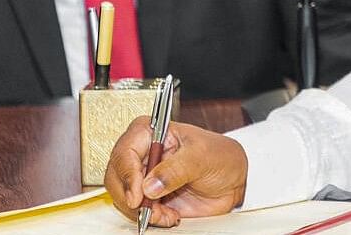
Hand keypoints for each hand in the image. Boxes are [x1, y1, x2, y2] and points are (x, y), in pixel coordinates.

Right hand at [105, 116, 248, 227]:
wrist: (233, 179)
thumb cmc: (221, 156)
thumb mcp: (202, 157)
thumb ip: (176, 169)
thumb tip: (150, 185)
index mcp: (153, 132)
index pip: (126, 150)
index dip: (127, 174)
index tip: (138, 194)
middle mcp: (144, 152)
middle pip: (116, 175)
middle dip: (129, 196)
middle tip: (147, 209)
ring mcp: (144, 175)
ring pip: (123, 196)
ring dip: (141, 210)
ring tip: (165, 213)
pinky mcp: (149, 195)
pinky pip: (136, 210)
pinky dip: (149, 217)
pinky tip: (168, 215)